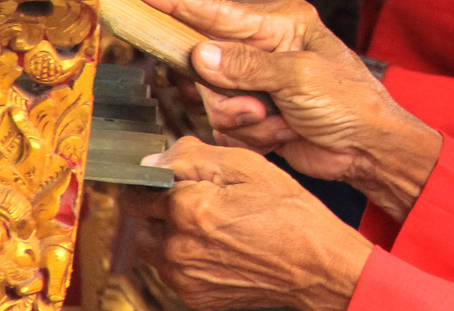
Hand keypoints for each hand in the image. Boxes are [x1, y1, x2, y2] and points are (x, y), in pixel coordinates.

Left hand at [125, 138, 371, 310]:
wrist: (314, 264)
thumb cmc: (288, 212)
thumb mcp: (248, 166)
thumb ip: (195, 157)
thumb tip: (155, 159)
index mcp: (187, 209)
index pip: (139, 190)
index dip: (157, 177)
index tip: (174, 175)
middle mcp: (178, 247)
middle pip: (140, 220)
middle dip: (159, 204)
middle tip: (195, 197)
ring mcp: (184, 276)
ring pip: (153, 247)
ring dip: (168, 231)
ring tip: (208, 222)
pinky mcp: (194, 296)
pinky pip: (173, 270)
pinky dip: (185, 255)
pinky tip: (217, 244)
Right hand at [131, 0, 439, 220]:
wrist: (368, 148)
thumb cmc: (350, 101)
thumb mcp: (300, 77)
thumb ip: (246, 66)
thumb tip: (199, 55)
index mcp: (282, 22)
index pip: (219, 11)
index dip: (178, 4)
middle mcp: (263, 46)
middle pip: (205, 62)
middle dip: (223, 91)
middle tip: (256, 104)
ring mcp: (255, 80)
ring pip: (210, 97)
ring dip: (239, 116)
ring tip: (275, 118)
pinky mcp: (251, 112)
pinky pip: (222, 123)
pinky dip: (248, 133)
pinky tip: (279, 132)